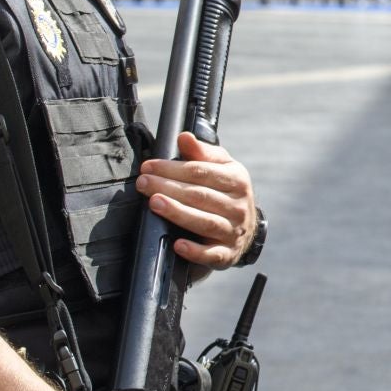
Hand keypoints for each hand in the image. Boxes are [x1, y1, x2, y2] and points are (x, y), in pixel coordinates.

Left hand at [137, 132, 258, 267]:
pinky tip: (178, 245)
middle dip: (168, 187)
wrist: (246, 228)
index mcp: (237, 180)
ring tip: (155, 204)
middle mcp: (238, 205)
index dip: (172, 168)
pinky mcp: (227, 253)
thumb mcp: (221, 168)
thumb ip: (201, 153)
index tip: (149, 166)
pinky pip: (211, 254)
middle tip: (144, 183)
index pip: (201, 172)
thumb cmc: (226, 192)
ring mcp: (233, 230)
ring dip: (178, 213)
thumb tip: (184, 137)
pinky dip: (195, 250)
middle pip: (200, 195)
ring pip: (205, 222)